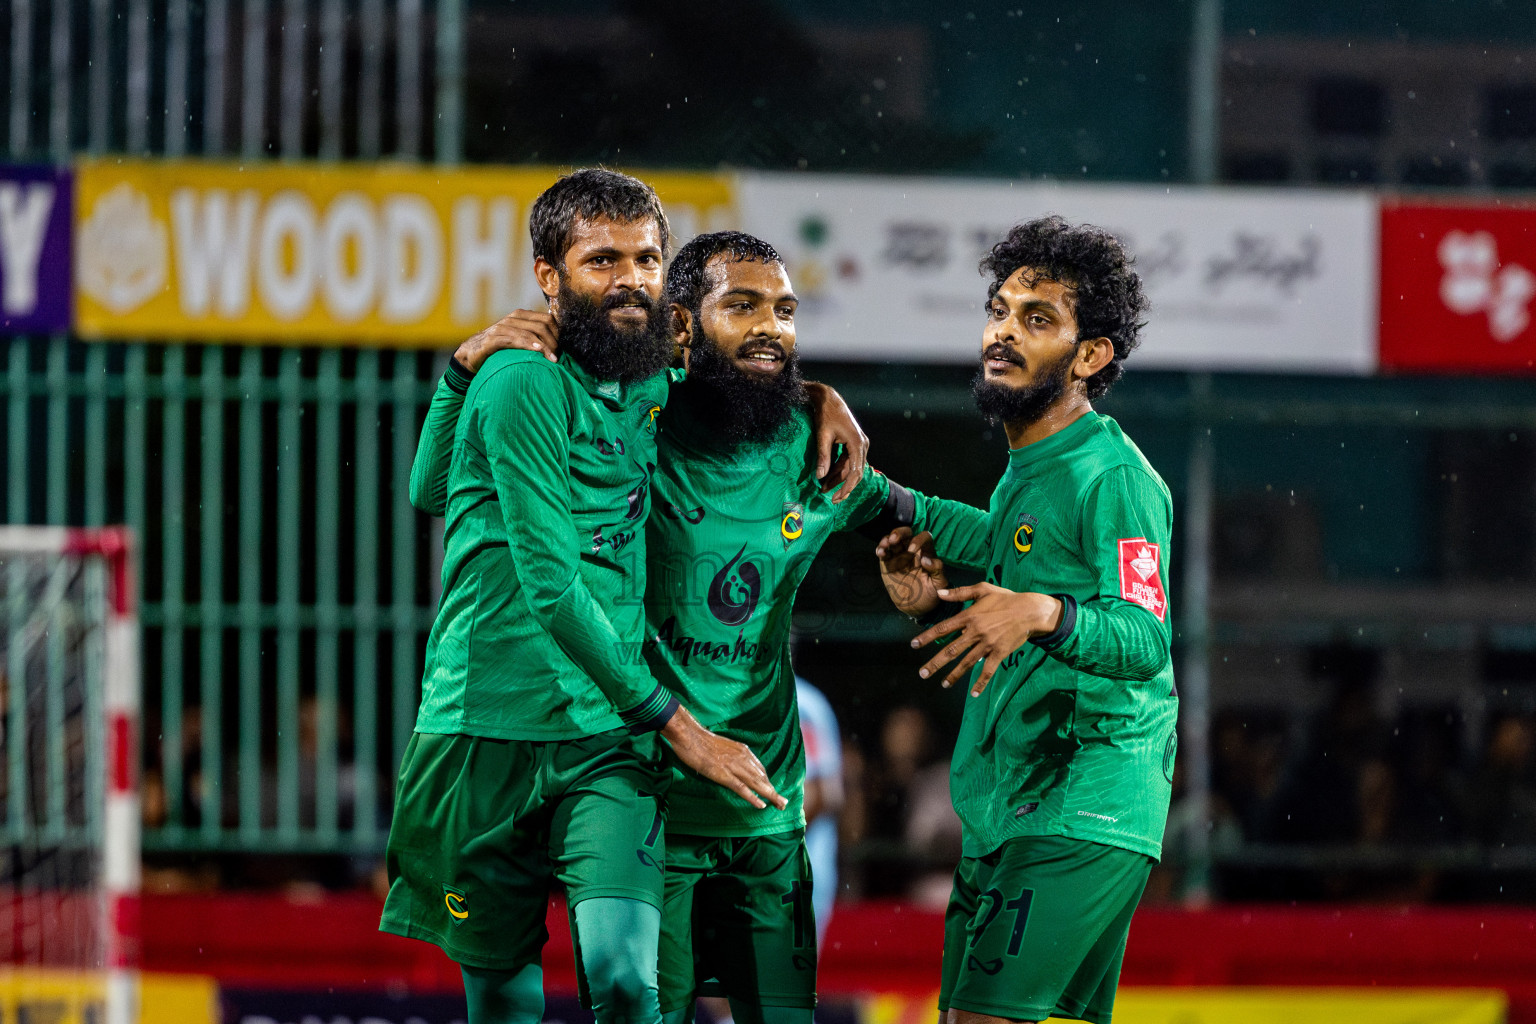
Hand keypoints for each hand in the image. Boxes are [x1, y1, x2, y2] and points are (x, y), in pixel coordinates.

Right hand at [455, 309, 559, 370]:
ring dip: (545, 346)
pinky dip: (527, 345)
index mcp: (520, 316)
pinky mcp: (492, 339)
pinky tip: (537, 351)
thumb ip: (532, 337)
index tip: (562, 349)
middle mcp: (512, 319)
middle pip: (542, 325)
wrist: (469, 354)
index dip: (558, 333)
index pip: (548, 319)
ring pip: (530, 332)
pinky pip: (513, 340)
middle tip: (557, 357)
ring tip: (553, 359)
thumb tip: (556, 345)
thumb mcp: (516, 340)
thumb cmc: (498, 349)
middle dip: (554, 342)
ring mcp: (501, 328)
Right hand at [661, 706, 786, 810]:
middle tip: (783, 804)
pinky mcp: (723, 774)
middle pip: (762, 777)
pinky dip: (752, 797)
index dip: (768, 782)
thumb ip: (731, 755)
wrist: (689, 735)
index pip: (760, 769)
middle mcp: (742, 758)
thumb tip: (735, 764)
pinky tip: (761, 805)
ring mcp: (733, 766)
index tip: (773, 791)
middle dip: (773, 791)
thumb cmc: (701, 740)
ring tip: (779, 806)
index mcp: (742, 750)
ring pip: (756, 783)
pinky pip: (741, 788)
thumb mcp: (722, 746)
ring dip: (770, 795)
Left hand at [804, 382, 868, 502]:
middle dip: (842, 486)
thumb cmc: (826, 415)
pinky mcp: (854, 443)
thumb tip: (820, 476)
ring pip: (851, 467)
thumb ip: (823, 457)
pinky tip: (827, 476)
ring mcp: (860, 443)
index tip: (836, 498)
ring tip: (824, 488)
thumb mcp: (822, 436)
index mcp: (858, 444)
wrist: (829, 398)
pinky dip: (839, 469)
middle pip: (855, 472)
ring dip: (839, 478)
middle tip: (830, 498)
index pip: (855, 472)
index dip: (846, 488)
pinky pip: (848, 460)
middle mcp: (862, 444)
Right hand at [875, 528, 947, 616]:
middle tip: (895, 539)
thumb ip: (937, 570)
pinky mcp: (887, 564)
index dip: (919, 539)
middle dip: (900, 532)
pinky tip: (880, 553)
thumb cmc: (931, 594)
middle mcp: (912, 551)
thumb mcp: (939, 584)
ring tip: (886, 544)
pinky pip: (883, 553)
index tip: (913, 550)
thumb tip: (926, 559)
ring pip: (892, 540)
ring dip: (887, 539)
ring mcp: (899, 557)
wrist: (916, 607)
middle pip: (906, 533)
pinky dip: (880, 550)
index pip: (924, 537)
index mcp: (926, 553)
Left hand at [909, 583, 1063, 696]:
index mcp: (969, 616)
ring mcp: (987, 644)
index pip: (943, 628)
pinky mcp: (999, 653)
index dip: (927, 637)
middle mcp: (975, 632)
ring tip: (943, 684)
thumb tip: (939, 593)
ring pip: (967, 662)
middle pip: (951, 650)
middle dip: (935, 663)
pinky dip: (981, 682)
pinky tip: (973, 693)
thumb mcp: (983, 589)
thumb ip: (960, 592)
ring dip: (954, 675)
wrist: (1030, 610)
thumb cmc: (1006, 598)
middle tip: (922, 673)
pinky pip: (988, 670)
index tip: (914, 645)